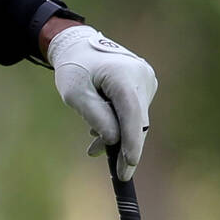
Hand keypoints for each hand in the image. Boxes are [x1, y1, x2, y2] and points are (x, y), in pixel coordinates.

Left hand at [46, 25, 157, 180]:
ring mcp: (146, 80)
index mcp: (123, 74)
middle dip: (126, 147)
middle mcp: (141, 76)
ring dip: (119, 135)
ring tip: (95, 149)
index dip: (132, 141)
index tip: (128, 164)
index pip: (132, 113)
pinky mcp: (144, 85)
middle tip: (118, 174)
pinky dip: (120, 123)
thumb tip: (114, 140)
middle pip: (137, 120)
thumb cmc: (74, 67)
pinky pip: (134, 110)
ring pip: (136, 118)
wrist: (79, 45)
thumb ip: (94, 115)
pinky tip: (101, 134)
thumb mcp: (75, 93)